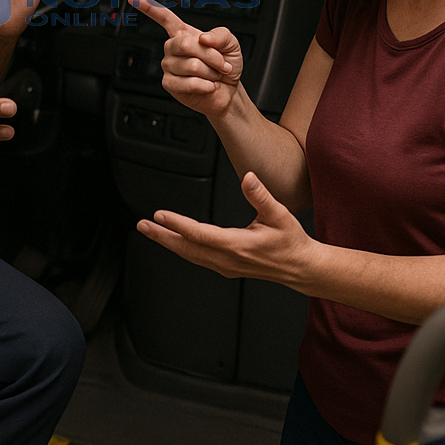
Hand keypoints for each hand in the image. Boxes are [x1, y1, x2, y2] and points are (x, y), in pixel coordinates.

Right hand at [131, 0, 243, 118]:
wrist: (228, 91)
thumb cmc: (227, 65)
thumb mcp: (231, 43)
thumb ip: (220, 35)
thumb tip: (203, 38)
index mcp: (184, 33)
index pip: (164, 18)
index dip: (149, 7)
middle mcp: (173, 48)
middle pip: (184, 44)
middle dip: (210, 55)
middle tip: (221, 63)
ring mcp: (169, 66)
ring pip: (191, 65)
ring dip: (211, 72)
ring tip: (212, 75)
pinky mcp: (169, 84)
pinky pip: (189, 82)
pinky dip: (206, 85)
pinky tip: (207, 85)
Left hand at [136, 172, 315, 286]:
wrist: (301, 268)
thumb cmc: (291, 242)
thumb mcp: (280, 214)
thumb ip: (261, 195)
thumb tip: (248, 177)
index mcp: (238, 246)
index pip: (201, 234)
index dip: (179, 224)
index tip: (161, 215)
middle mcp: (228, 259)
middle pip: (187, 248)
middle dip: (162, 236)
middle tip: (142, 225)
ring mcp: (226, 266)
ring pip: (190, 255)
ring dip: (168, 243)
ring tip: (150, 231)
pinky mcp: (226, 267)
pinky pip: (197, 259)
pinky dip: (181, 249)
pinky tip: (173, 241)